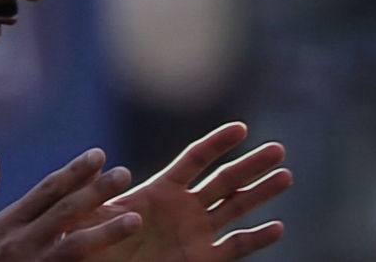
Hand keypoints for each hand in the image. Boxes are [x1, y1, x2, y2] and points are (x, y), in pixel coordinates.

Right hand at [0, 150, 143, 261]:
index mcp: (8, 222)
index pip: (47, 190)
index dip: (74, 172)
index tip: (99, 154)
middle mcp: (23, 242)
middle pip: (65, 212)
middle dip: (96, 191)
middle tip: (124, 172)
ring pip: (75, 247)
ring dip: (106, 232)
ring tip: (135, 219)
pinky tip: (120, 261)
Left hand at [77, 122, 291, 261]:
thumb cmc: (93, 242)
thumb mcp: (89, 213)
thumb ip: (91, 189)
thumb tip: (93, 161)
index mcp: (161, 190)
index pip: (195, 160)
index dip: (218, 144)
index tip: (241, 128)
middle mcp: (185, 207)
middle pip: (224, 180)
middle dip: (251, 164)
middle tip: (278, 149)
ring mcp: (196, 233)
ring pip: (236, 207)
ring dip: (261, 193)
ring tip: (286, 175)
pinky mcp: (202, 260)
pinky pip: (234, 248)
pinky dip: (256, 239)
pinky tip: (277, 227)